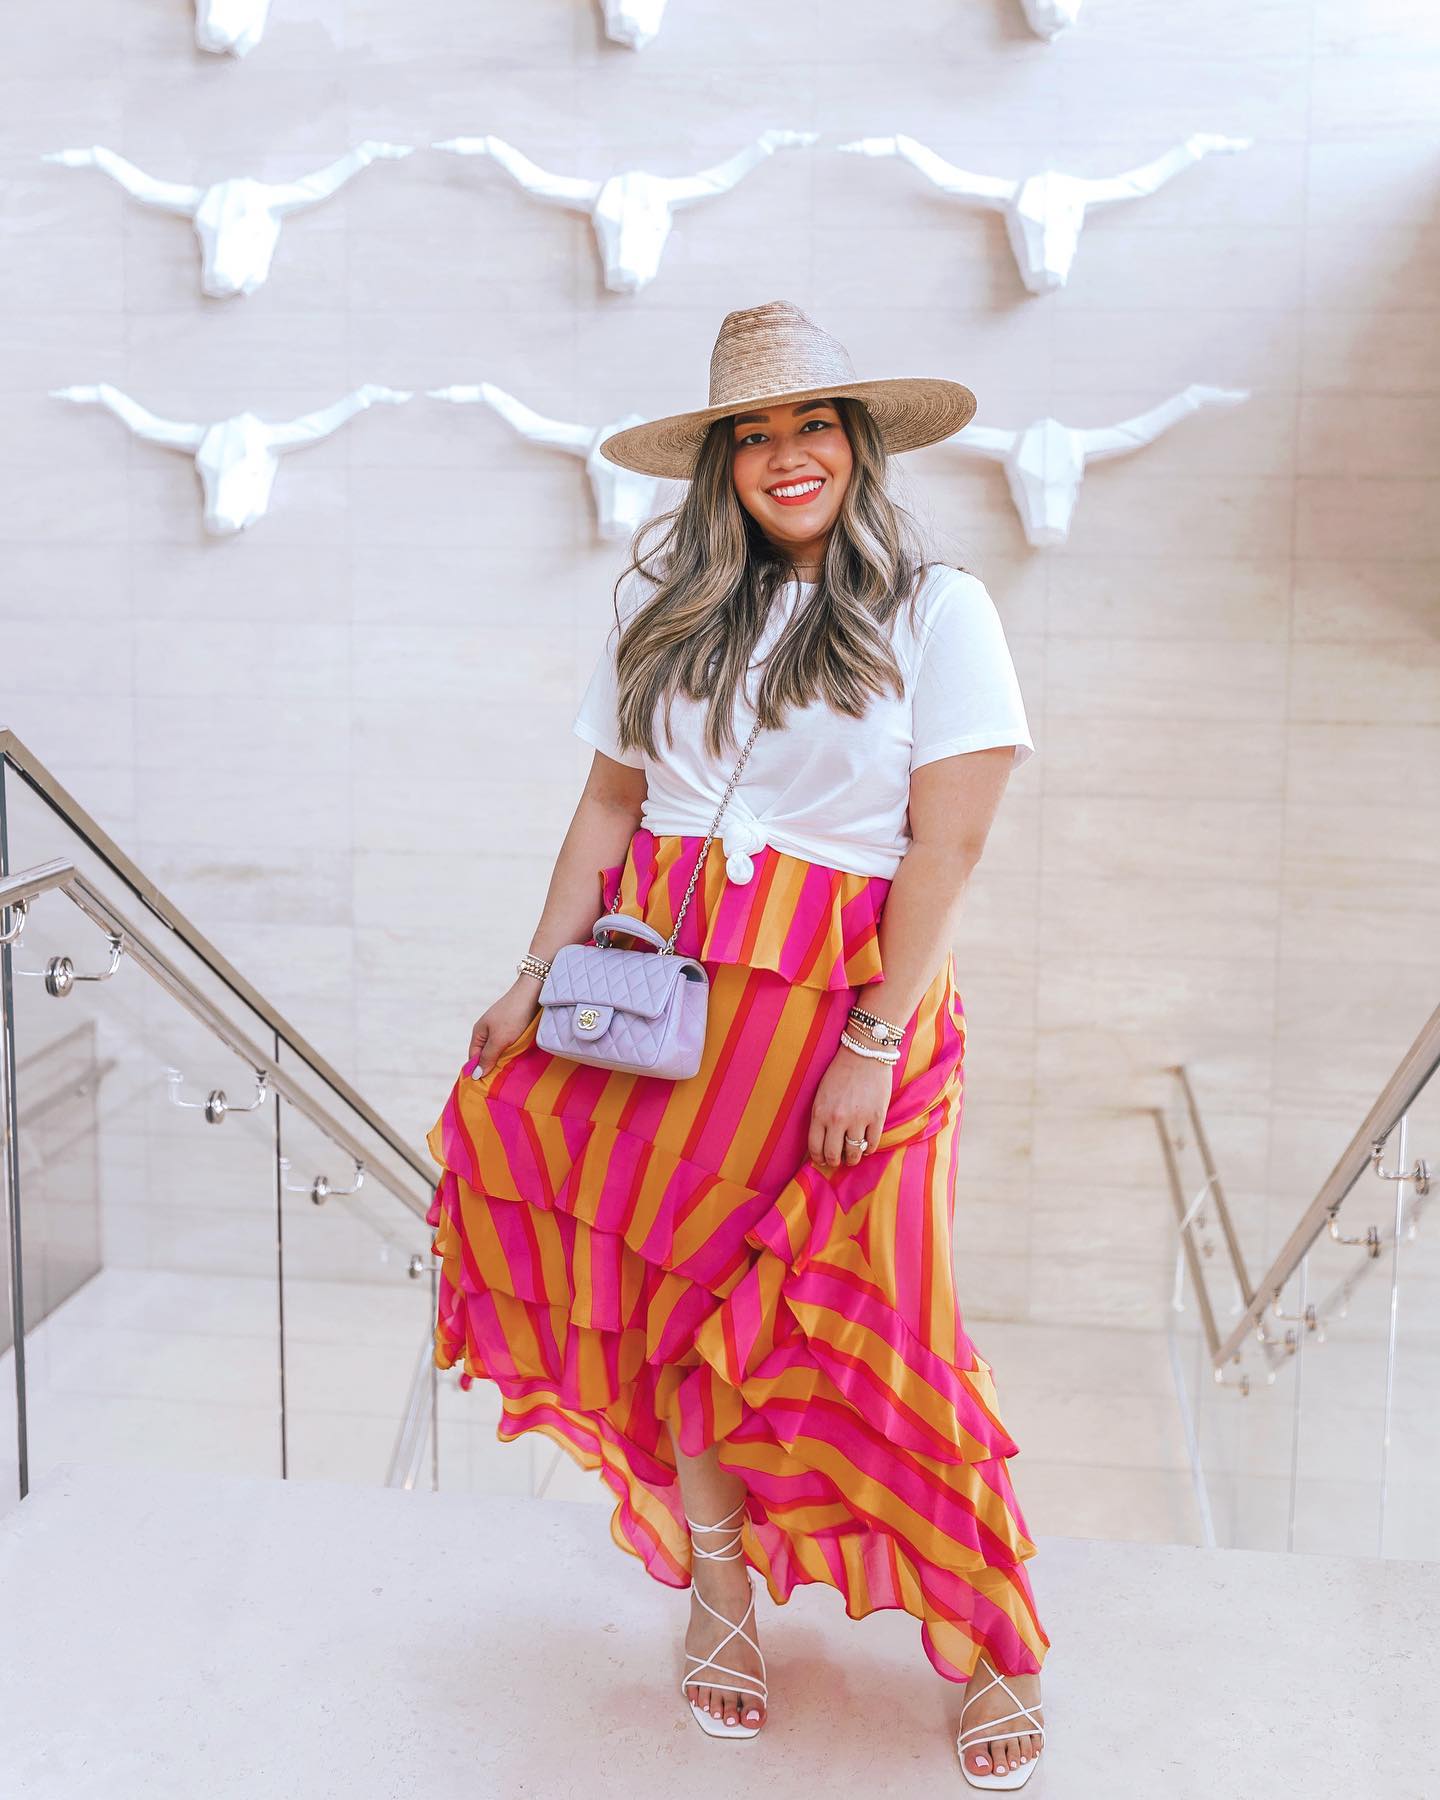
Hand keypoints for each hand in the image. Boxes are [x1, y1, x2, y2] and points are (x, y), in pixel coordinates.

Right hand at [468, 979, 540, 1077]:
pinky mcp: (515, 1028)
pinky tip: (520, 1060)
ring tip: (512, 1073)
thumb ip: (488, 1057)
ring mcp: (502, 1029)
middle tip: (501, 1083)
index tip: (486, 1086)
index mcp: (479, 1033)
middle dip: (493, 1067)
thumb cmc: (513, 1016)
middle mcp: (488, 1031)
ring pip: (500, 1050)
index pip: (474, 1057)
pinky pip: (511, 1045)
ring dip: (505, 1060)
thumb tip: (475, 1075)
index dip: (479, 1070)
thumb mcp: (499, 1039)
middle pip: (487, 1054)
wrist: (533, 993)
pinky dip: (514, 1052)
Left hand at [807, 1040, 892, 1167]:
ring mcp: (858, 1120)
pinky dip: (869, 1149)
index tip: (822, 1160)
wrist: (865, 1053)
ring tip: (853, 1157)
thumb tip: (823, 1140)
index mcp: (819, 1113)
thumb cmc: (841, 1071)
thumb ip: (821, 1116)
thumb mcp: (821, 1094)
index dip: (818, 1158)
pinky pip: (872, 1144)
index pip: (815, 1148)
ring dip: (852, 1159)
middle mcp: (837, 1120)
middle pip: (833, 1155)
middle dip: (834, 1162)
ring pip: (854, 1154)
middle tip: (837, 1161)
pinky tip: (866, 1146)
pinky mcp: (877, 1117)